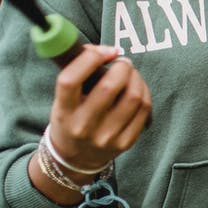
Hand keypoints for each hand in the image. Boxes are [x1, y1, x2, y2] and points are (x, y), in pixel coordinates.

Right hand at [31, 45, 151, 201]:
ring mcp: (106, 137)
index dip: (89, 59)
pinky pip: (144, 109)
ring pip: (133, 96)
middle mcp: (83, 127)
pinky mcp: (125, 143)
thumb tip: (103, 49)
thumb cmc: (71, 116)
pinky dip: (144, 92)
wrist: (75, 157)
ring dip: (136, 77)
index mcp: (63, 112)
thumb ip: (79, 73)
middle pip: (110, 86)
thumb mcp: (63, 99)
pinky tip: (137, 89)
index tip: (105, 51)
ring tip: (130, 74)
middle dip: (122, 66)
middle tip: (122, 62)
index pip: (70, 80)